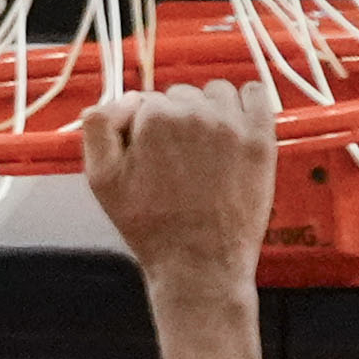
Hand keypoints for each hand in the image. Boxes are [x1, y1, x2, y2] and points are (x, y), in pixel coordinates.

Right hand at [81, 81, 286, 295]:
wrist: (199, 265)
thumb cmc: (153, 229)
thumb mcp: (101, 180)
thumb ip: (98, 128)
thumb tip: (125, 100)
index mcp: (154, 118)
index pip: (147, 102)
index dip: (146, 130)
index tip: (152, 156)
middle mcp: (194, 113)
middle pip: (181, 96)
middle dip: (177, 120)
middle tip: (178, 161)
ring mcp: (231, 125)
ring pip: (216, 93)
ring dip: (210, 111)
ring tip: (206, 150)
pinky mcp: (260, 139)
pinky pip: (254, 94)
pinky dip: (245, 104)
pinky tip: (235, 129)